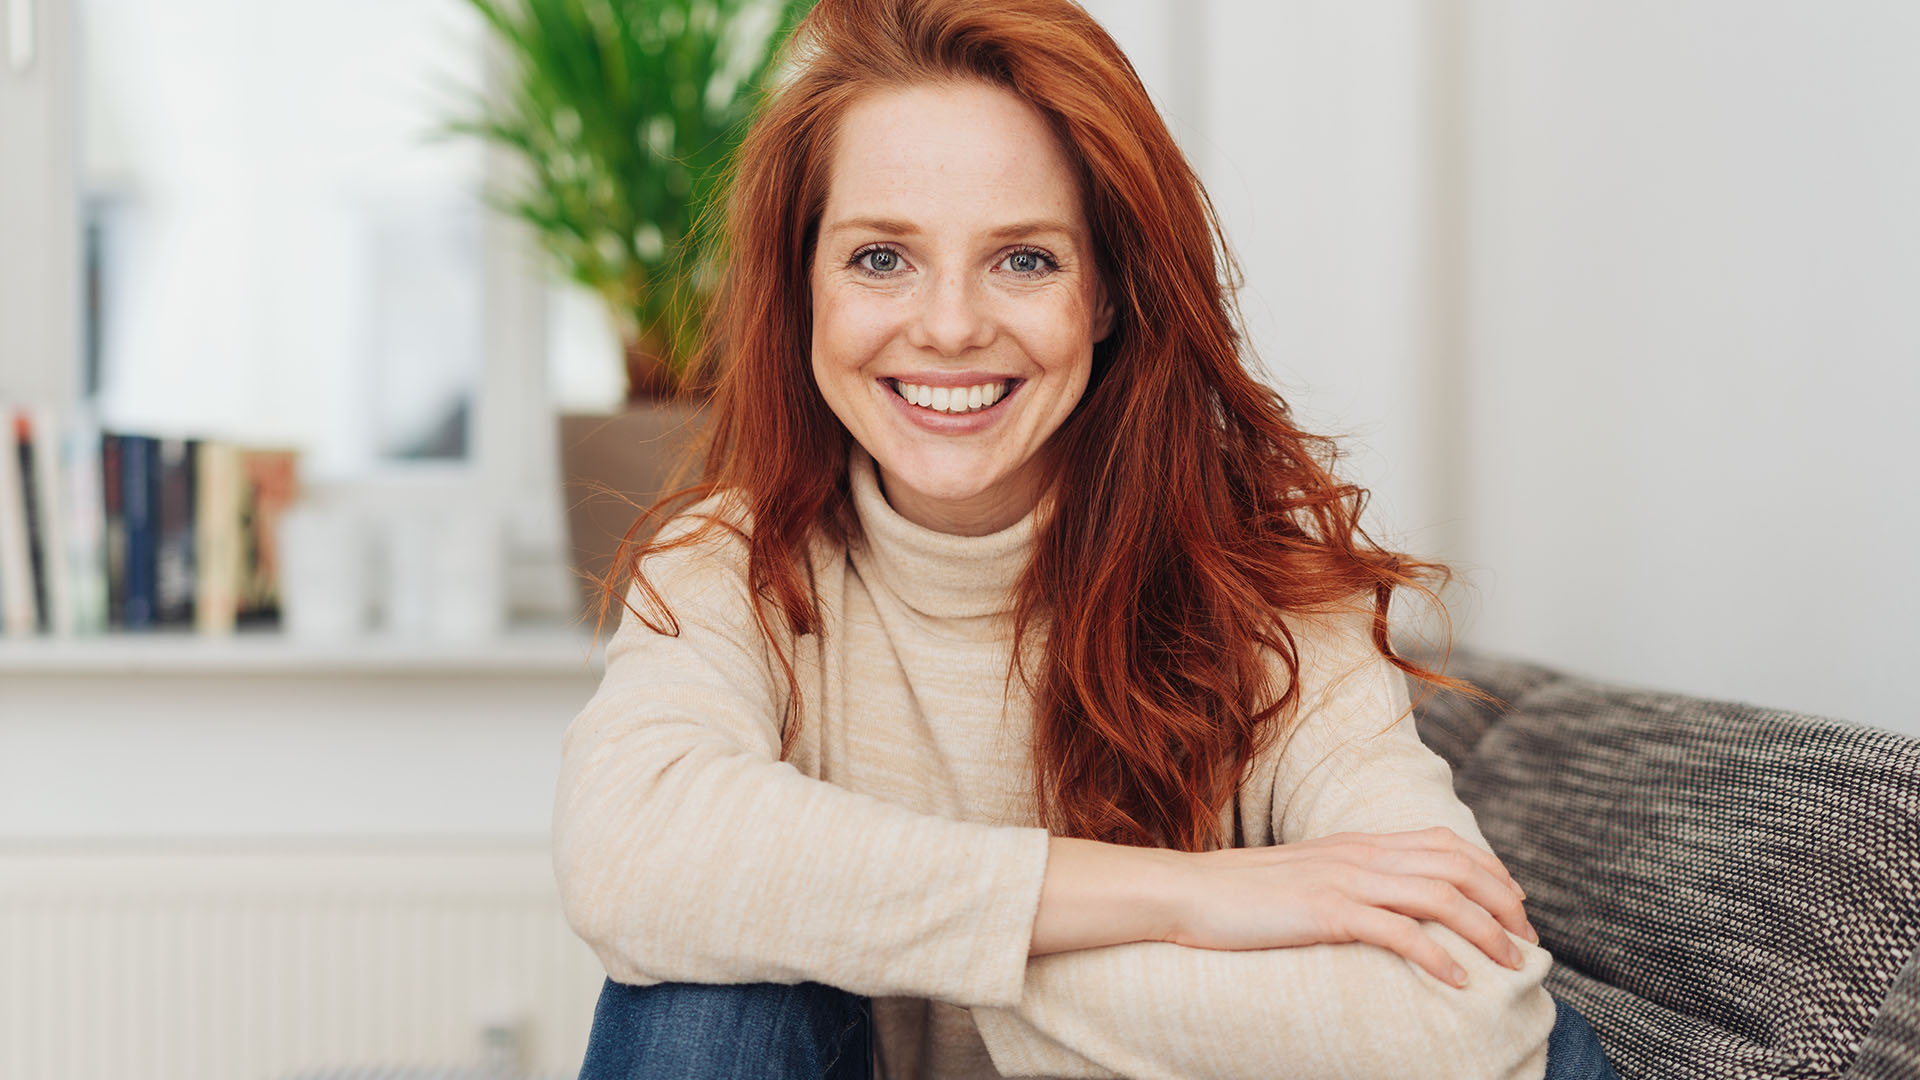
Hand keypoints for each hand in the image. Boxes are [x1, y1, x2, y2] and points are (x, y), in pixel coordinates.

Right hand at [1162, 826, 1537, 987]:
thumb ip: (1347, 879)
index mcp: (1358, 842)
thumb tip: (1382, 902)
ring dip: (1485, 931)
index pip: (1445, 843)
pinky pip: (1397, 931)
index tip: (1516, 904)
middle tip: (1528, 942)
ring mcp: (1344, 881)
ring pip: (1439, 896)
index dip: (1491, 871)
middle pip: (1457, 866)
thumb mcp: (1306, 875)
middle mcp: (1360, 854)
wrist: (1187, 892)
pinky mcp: (1326, 912)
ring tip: (1511, 963)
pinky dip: (1437, 957)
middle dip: (1504, 903)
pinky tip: (1459, 982)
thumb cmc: (1241, 894)